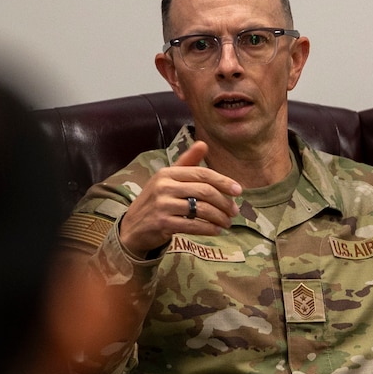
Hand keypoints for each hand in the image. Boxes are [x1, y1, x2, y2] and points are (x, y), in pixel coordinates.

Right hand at [117, 141, 242, 256]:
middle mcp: (163, 186)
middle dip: (224, 202)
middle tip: (235, 211)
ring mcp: (162, 205)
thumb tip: (203, 143)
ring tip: (228, 222)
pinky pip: (193, 226)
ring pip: (201, 209)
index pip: (202, 174)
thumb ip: (187, 163)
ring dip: (219, 217)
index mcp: (167, 173)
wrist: (133, 226)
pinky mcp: (162, 223)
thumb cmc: (156, 200)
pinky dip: (208, 228)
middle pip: (204, 191)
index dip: (223, 181)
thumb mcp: (168, 179)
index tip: (239, 190)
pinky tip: (216, 230)